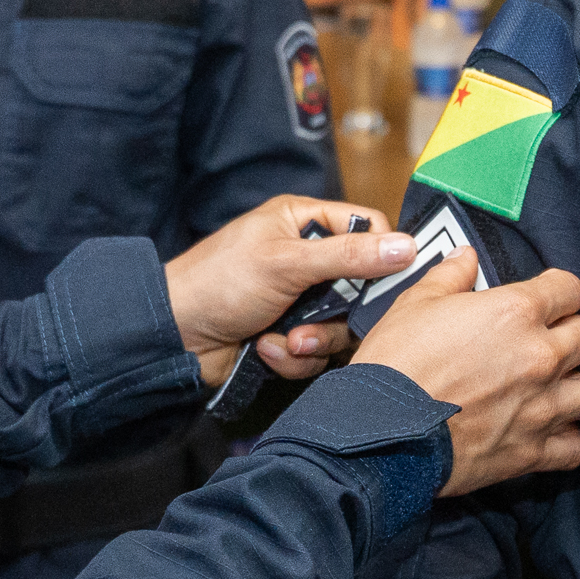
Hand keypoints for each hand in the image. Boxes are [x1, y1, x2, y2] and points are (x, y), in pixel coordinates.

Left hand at [164, 196, 412, 382]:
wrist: (173, 338)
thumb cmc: (218, 283)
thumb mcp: (286, 262)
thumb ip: (349, 255)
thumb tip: (407, 246)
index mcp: (302, 222)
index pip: (366, 226)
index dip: (383, 251)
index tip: (391, 278)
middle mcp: (305, 258)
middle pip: (362, 285)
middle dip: (341, 313)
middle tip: (323, 321)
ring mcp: (299, 299)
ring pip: (341, 325)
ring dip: (314, 340)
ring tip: (285, 341)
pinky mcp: (290, 334)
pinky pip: (317, 352)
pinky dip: (292, 357)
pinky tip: (265, 349)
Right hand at [354, 256, 579, 497]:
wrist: (378, 432)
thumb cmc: (395, 365)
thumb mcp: (414, 304)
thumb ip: (449, 276)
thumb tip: (466, 256)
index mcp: (516, 312)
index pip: (570, 288)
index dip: (557, 291)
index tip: (545, 299)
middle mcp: (540, 357)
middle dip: (571, 334)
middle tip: (547, 340)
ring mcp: (541, 407)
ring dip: (578, 385)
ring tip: (556, 385)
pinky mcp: (532, 451)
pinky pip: (575, 446)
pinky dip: (566, 438)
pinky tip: (549, 430)